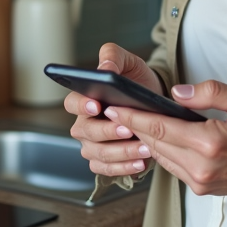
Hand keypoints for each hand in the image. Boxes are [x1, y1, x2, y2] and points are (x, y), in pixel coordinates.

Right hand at [63, 43, 164, 177]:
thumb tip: (104, 69)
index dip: (81, 105)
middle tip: (128, 128)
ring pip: (98, 153)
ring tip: (145, 147)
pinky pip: (107, 170)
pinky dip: (123, 168)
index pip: (72, 103)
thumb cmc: (136, 80)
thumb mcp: (129, 62)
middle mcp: (84, 124)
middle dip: (107, 131)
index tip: (96, 105)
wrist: (153, 100)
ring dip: (121, 152)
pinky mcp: (104, 161)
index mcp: (85, 99)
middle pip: (86, 132)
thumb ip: (112, 57)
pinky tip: (141, 163)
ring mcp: (92, 144)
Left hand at [105, 79, 226, 197]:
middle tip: (119, 109)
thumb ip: (210, 93)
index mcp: (211, 143)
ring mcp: (202, 182)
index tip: (114, 107)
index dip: (133, 117)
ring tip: (137, 121)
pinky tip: (162, 138)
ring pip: (162, 157)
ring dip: (149, 140)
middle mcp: (203, 167)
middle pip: (156, 143)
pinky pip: (174, 168)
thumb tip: (178, 93)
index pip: (160, 127)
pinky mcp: (204, 189)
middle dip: (135, 126)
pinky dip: (165, 152)